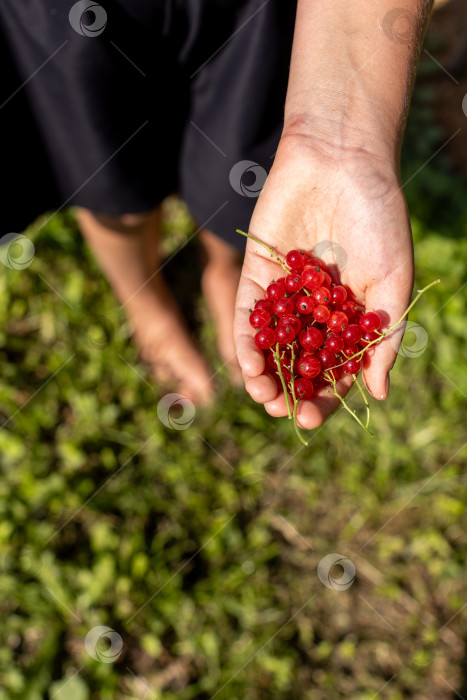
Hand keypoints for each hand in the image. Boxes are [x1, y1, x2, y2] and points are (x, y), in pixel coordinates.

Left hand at [234, 135, 413, 428]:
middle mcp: (315, 313)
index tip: (309, 421)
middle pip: (296, 365)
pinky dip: (245, 339)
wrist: (343, 160)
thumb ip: (384, 339)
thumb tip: (377, 394)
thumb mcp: (392, 283)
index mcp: (349, 320)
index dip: (321, 400)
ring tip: (260, 394)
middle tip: (280, 410)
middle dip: (287, 392)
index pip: (333, 372)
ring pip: (268, 346)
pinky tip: (246, 362)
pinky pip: (247, 313)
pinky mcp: (257, 273)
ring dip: (261, 374)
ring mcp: (285, 295)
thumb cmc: (379, 219)